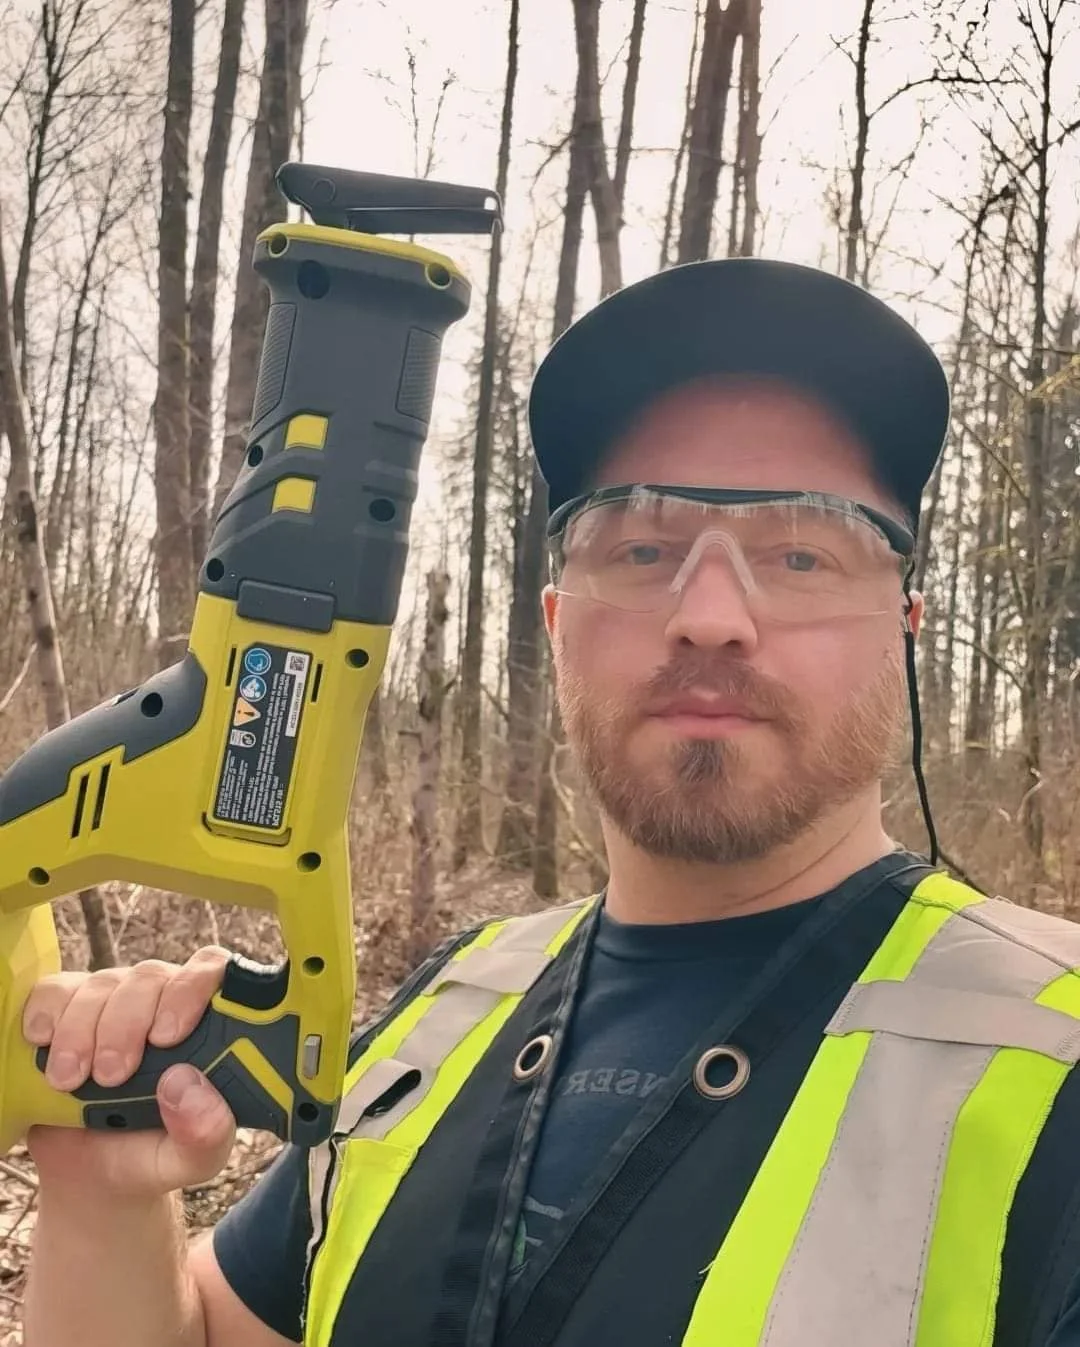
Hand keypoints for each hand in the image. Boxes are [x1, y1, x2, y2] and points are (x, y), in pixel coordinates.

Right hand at [22, 947, 236, 1201]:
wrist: (95, 1172)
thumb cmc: (155, 1153)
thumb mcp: (190, 1160)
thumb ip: (206, 1131)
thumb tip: (187, 1084)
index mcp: (207, 1023)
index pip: (212, 971)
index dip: (193, 988)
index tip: (168, 1035)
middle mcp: (163, 999)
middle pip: (150, 977)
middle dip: (126, 1025)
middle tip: (112, 1076)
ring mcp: (114, 1000)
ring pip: (101, 985)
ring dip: (82, 1031)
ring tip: (72, 1082)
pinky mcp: (66, 1009)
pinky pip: (54, 991)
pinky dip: (46, 1015)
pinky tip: (43, 1044)